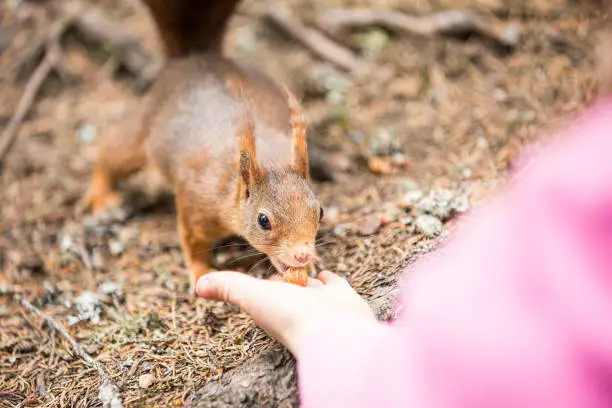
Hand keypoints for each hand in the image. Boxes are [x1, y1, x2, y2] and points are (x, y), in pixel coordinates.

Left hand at [196, 270, 375, 355]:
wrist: (334, 331)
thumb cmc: (290, 316)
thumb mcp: (252, 296)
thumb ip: (227, 287)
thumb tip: (197, 286)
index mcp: (273, 307)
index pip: (263, 292)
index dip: (259, 284)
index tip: (256, 274)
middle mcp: (296, 305)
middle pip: (286, 288)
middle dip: (283, 279)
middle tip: (280, 267)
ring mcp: (319, 301)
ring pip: (308, 285)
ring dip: (304, 277)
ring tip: (300, 266)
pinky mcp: (341, 295)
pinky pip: (332, 283)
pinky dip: (327, 278)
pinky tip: (323, 273)